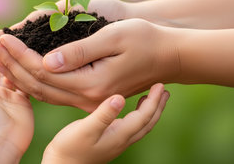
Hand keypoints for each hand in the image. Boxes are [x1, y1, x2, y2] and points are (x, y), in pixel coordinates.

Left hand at [0, 19, 178, 111]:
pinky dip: (33, 81)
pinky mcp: (88, 98)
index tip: (1, 36)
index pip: (42, 71)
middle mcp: (86, 99)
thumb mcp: (113, 38)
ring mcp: (87, 102)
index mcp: (91, 85)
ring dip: (18, 73)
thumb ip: (79, 52)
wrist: (169, 57)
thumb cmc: (145, 40)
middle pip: (37, 84)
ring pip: (42, 92)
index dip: (19, 54)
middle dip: (12, 63)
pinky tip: (20, 71)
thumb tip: (45, 61)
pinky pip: (53, 93)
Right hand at [42, 83, 169, 163]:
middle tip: (164, 89)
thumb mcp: (85, 129)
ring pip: (140, 126)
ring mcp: (115, 142)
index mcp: (119, 135)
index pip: (144, 117)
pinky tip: (129, 109)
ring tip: (152, 98)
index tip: (160, 85)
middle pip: (147, 123)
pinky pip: (130, 127)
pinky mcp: (108, 142)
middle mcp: (121, 140)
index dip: (154, 101)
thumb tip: (120, 97)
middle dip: (157, 106)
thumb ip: (103, 114)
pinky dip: (137, 116)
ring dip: (149, 112)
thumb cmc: (69, 148)